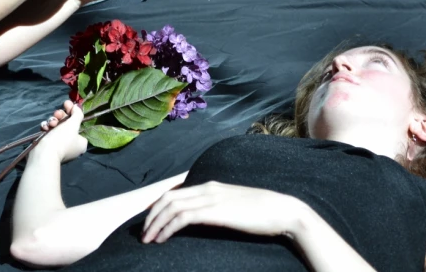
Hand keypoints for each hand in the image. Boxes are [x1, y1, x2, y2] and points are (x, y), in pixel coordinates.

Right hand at [34, 100, 87, 162]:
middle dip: (60, 116)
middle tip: (57, 114)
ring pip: (56, 126)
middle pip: (67, 124)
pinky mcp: (48, 145)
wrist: (44, 154)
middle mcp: (71, 144)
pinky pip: (49, 131)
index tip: (67, 104)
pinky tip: (45, 128)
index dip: (72, 112)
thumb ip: (77, 114)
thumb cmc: (62, 139)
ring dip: (52, 121)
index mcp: (80, 142)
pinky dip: (46, 128)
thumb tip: (77, 107)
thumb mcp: (73, 124)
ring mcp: (59, 145)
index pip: (78, 123)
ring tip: (50, 124)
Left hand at [141, 181, 305, 243]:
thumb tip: (202, 219)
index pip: (175, 193)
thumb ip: (216, 208)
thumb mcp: (233, 206)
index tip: (149, 222)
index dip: (158, 207)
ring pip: (172, 207)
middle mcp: (207, 188)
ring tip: (147, 240)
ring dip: (156, 224)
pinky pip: (183, 218)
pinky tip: (162, 239)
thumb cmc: (261, 213)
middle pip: (168, 198)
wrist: (282, 211)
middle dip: (151, 216)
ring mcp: (211, 198)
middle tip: (142, 234)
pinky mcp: (215, 211)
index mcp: (210, 185)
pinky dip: (168, 228)